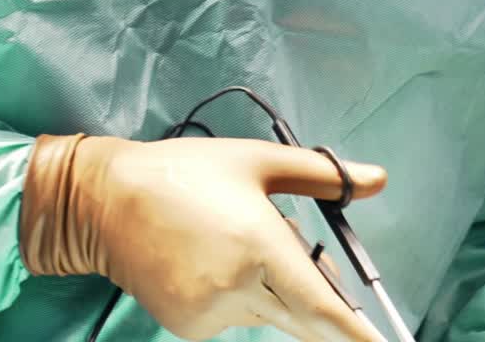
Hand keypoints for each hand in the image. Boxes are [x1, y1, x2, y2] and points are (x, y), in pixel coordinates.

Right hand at [20, 133, 388, 341]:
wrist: (107, 200)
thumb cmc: (187, 171)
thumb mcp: (256, 160)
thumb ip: (322, 175)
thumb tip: (377, 179)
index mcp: (258, 244)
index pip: (322, 307)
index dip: (357, 334)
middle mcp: (237, 288)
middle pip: (304, 319)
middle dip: (328, 311)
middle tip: (342, 297)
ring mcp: (211, 314)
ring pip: (271, 314)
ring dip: (280, 291)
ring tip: (245, 240)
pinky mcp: (190, 327)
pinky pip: (238, 318)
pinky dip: (246, 297)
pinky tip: (218, 259)